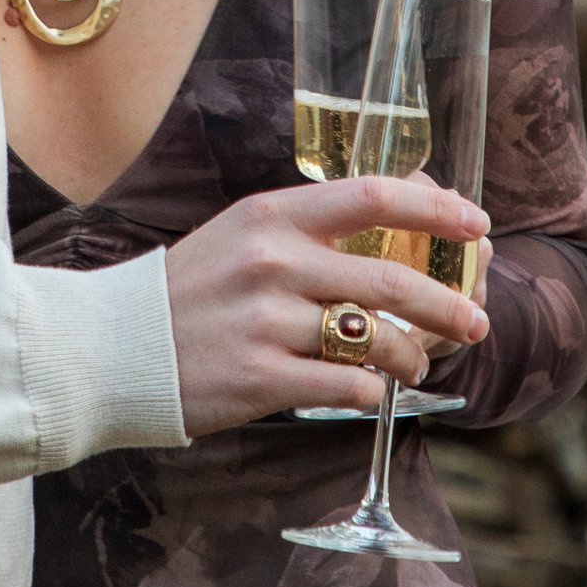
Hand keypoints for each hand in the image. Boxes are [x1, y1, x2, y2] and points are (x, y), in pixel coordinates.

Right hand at [163, 176, 490, 437]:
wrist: (110, 349)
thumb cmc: (188, 292)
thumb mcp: (241, 237)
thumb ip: (308, 233)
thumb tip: (395, 237)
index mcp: (272, 215)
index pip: (373, 196)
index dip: (436, 209)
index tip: (475, 224)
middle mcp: (272, 261)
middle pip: (391, 277)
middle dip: (448, 303)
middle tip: (475, 321)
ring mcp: (265, 321)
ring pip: (375, 338)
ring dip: (412, 355)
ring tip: (417, 364)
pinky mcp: (259, 378)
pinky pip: (346, 384)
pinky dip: (371, 389)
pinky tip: (369, 389)